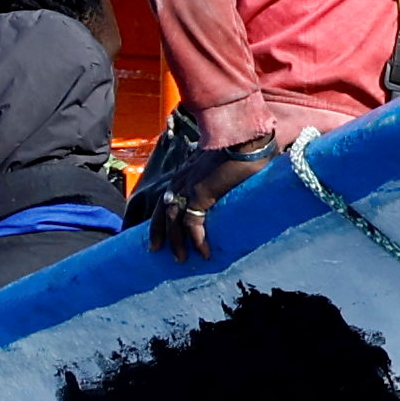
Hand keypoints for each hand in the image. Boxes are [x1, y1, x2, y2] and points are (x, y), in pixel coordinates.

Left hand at [139, 133, 276, 264]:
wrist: (244, 140)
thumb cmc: (237, 151)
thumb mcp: (219, 167)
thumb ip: (215, 179)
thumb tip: (223, 189)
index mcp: (184, 174)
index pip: (164, 198)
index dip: (159, 217)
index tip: (158, 233)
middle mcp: (181, 181)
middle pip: (161, 212)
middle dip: (157, 233)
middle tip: (155, 250)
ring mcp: (188, 187)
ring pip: (173, 221)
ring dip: (176, 242)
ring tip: (180, 260)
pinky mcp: (200, 194)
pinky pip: (193, 223)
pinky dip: (196, 240)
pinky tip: (203, 252)